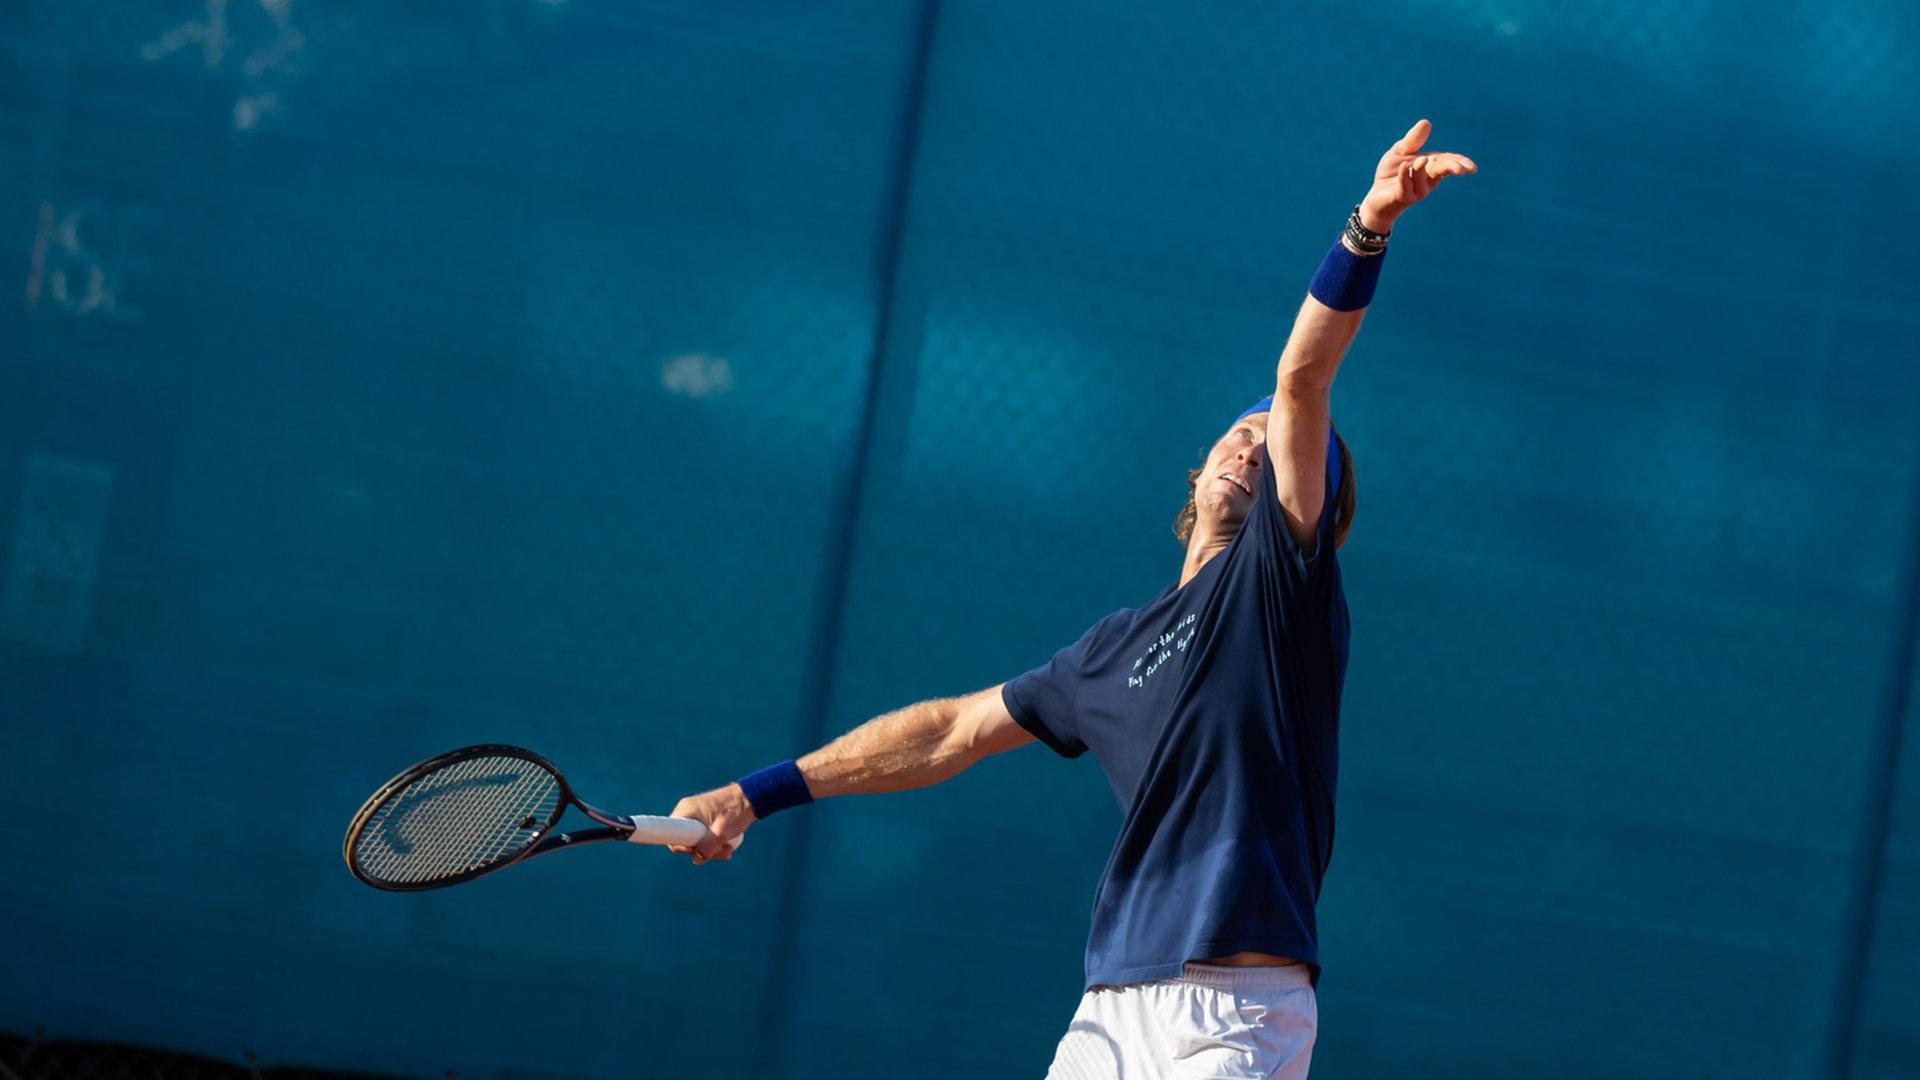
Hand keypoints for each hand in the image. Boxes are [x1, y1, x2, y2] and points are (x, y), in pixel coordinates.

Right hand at [667, 783, 755, 864]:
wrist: (752, 797)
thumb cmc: (736, 811)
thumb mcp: (721, 833)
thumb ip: (707, 848)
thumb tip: (697, 859)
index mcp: (686, 810)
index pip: (672, 835)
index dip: (682, 848)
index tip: (698, 850)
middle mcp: (687, 812)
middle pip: (686, 840)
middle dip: (703, 850)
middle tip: (721, 852)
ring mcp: (696, 815)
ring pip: (697, 840)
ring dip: (712, 849)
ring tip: (729, 849)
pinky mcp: (705, 818)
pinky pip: (704, 835)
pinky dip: (714, 843)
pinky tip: (727, 846)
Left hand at [1356, 119, 1476, 233]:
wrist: (1376, 196)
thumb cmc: (1391, 173)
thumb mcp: (1400, 152)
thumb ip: (1412, 140)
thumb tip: (1426, 122)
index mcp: (1431, 166)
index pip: (1448, 161)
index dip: (1460, 163)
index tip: (1472, 168)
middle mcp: (1428, 179)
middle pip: (1442, 171)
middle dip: (1452, 168)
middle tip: (1461, 170)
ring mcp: (1416, 190)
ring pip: (1423, 178)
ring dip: (1422, 169)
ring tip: (1420, 160)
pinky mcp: (1402, 197)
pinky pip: (1405, 186)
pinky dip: (1405, 176)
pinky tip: (1405, 166)